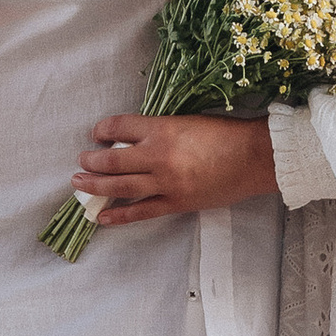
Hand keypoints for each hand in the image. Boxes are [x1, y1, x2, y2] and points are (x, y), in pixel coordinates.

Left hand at [72, 112, 278, 222]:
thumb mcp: (188, 120)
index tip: (96, 133)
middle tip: (81, 160)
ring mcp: (166, 182)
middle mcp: (159, 156)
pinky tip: (101, 215)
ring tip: (79, 183)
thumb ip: (160, 129)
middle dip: (91, 160)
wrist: (256, 157)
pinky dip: (119, 214)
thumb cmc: (226, 133)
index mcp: (162, 129)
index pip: (119, 126)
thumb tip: (133, 139)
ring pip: (120, 186)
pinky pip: (141, 211)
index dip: (103, 129)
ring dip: (95, 184)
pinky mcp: (176, 202)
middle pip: (112, 159)